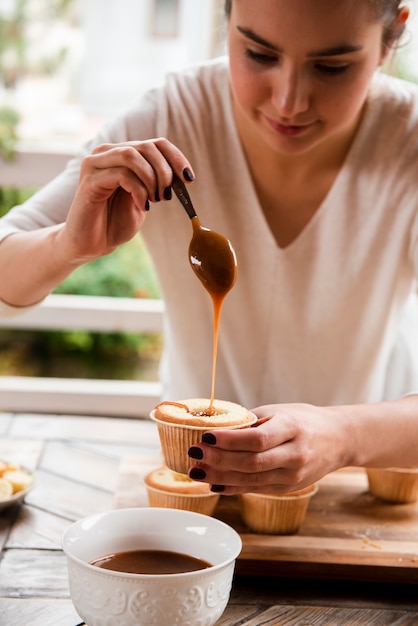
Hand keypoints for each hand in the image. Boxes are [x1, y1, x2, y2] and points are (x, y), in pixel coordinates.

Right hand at [59, 138, 193, 262]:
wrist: (90, 244)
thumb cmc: (115, 223)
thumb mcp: (144, 199)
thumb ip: (158, 183)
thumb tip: (182, 175)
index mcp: (122, 154)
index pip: (155, 143)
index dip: (176, 158)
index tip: (189, 178)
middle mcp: (107, 153)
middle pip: (146, 146)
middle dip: (165, 171)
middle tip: (168, 195)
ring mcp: (95, 164)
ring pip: (133, 155)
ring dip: (152, 179)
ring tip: (155, 200)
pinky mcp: (89, 180)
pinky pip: (122, 174)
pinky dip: (139, 190)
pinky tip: (142, 206)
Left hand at [187, 403, 350, 493]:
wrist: (338, 440)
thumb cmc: (304, 420)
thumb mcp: (280, 412)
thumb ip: (251, 421)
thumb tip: (216, 427)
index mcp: (293, 429)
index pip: (257, 439)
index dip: (229, 440)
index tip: (205, 436)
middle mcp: (295, 455)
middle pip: (251, 462)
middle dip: (218, 460)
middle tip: (194, 453)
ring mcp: (293, 476)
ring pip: (250, 480)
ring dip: (219, 477)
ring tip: (196, 470)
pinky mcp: (287, 488)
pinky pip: (255, 489)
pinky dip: (232, 487)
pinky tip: (213, 483)